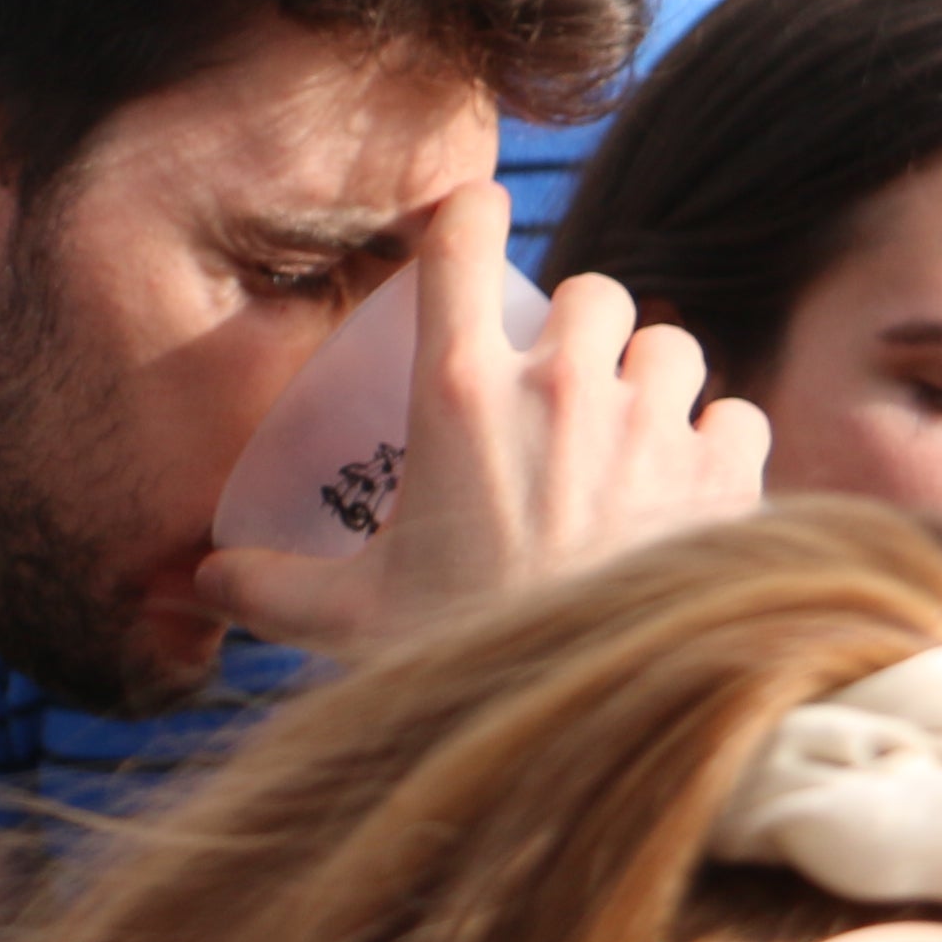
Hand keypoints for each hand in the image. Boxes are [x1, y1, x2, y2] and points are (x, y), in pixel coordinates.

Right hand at [199, 183, 770, 651]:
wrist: (587, 725)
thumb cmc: (457, 655)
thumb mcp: (345, 618)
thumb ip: (270, 587)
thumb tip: (205, 578)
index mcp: (458, 393)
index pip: (466, 239)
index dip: (468, 216)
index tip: (470, 225)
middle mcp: (563, 387)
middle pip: (592, 289)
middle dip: (577, 327)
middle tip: (556, 383)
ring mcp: (655, 425)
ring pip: (671, 343)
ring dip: (649, 376)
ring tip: (626, 431)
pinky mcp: (727, 473)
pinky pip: (735, 414)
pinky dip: (714, 441)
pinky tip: (687, 484)